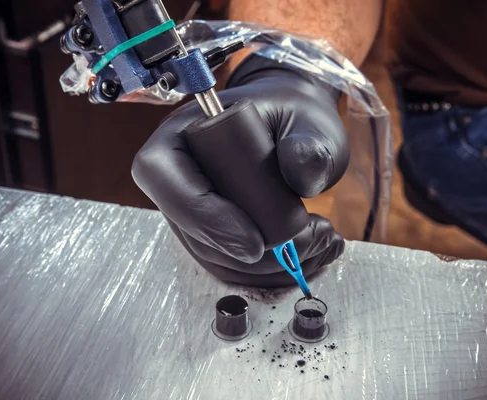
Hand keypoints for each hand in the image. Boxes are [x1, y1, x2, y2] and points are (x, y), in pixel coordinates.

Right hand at [132, 55, 348, 286]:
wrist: (297, 131)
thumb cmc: (294, 116)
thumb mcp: (309, 121)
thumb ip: (310, 145)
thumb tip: (302, 176)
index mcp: (181, 135)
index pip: (162, 178)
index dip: (202, 216)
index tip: (255, 242)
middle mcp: (177, 178)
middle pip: (192, 232)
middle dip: (253, 253)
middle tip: (313, 237)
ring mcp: (192, 212)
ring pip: (215, 259)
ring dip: (270, 268)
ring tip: (324, 240)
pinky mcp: (213, 236)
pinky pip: (233, 268)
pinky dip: (273, 273)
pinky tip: (314, 255)